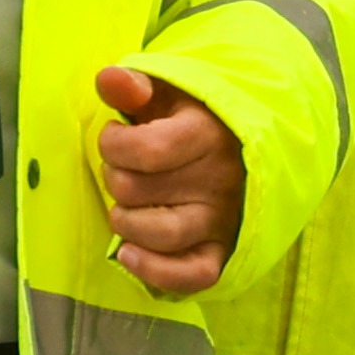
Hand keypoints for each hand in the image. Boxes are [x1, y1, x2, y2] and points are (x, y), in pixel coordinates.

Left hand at [91, 65, 246, 292]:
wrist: (245, 147)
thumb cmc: (194, 118)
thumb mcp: (168, 93)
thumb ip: (135, 85)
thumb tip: (108, 80)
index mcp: (208, 134)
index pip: (145, 150)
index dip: (112, 145)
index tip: (115, 136)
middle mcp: (220, 179)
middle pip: (138, 191)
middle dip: (116, 179)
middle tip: (125, 170)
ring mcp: (224, 219)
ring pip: (160, 233)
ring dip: (125, 222)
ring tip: (125, 207)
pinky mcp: (223, 251)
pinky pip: (192, 275)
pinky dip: (155, 270)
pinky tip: (128, 254)